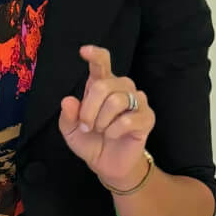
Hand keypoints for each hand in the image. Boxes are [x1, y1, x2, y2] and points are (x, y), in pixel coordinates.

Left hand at [58, 45, 154, 189]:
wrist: (107, 164)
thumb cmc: (90, 141)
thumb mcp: (70, 130)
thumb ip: (67, 115)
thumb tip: (68, 101)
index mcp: (102, 85)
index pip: (102, 63)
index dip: (95, 55)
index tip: (84, 51)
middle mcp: (121, 88)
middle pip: (104, 85)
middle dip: (89, 109)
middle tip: (86, 125)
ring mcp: (137, 101)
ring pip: (116, 100)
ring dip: (102, 121)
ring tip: (101, 131)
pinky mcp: (147, 117)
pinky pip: (128, 119)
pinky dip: (114, 131)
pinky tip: (113, 136)